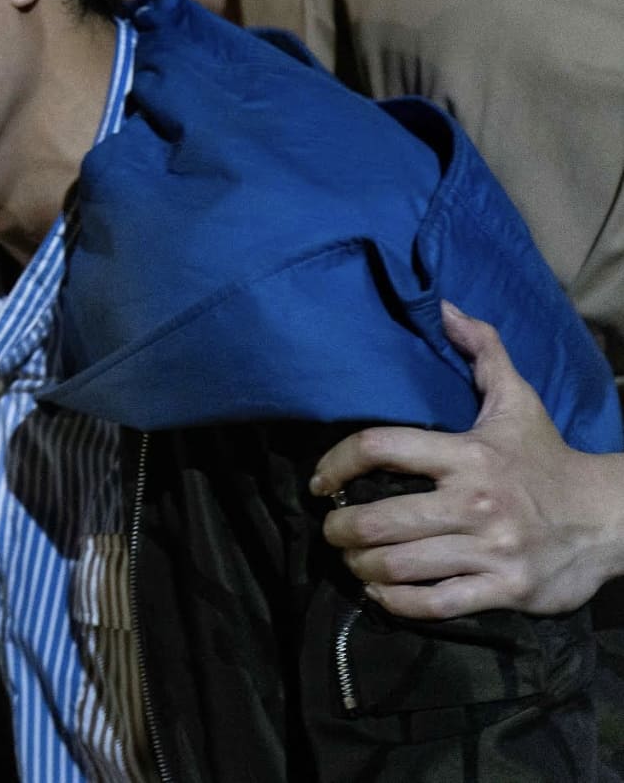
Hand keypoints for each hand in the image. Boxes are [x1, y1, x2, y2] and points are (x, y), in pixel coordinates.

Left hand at [311, 301, 623, 617]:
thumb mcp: (517, 401)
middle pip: (379, 520)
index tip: (319, 481)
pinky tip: (382, 592)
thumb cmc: (548, 458)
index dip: (336, 463)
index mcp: (468, 453)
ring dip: (361, 567)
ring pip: (399, 566)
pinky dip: (397, 603)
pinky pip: (434, 604)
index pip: (380, 447)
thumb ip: (482, 352)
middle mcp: (475, 502)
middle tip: (331, 529)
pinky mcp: (505, 589)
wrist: (612, 518)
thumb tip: (446, 308)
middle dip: (340, 529)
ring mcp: (490, 549)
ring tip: (351, 560)